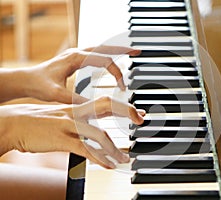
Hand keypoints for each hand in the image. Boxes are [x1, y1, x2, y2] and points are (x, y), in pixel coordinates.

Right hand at [0, 96, 144, 168]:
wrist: (13, 123)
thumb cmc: (37, 122)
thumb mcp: (61, 117)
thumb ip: (78, 121)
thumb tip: (93, 131)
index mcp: (76, 107)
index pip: (105, 101)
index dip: (123, 106)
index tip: (137, 111)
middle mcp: (76, 112)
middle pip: (106, 105)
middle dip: (126, 110)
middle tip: (140, 118)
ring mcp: (68, 125)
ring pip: (98, 133)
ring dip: (115, 147)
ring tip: (124, 158)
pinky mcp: (60, 139)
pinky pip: (84, 149)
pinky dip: (99, 158)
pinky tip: (108, 165)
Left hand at [22, 45, 139, 103]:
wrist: (26, 80)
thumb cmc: (39, 85)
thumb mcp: (58, 95)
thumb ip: (77, 100)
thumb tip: (96, 107)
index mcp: (76, 58)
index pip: (104, 60)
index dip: (116, 73)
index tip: (123, 87)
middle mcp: (77, 53)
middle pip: (105, 47)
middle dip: (123, 50)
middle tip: (137, 52)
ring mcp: (76, 54)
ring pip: (100, 48)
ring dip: (115, 50)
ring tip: (129, 53)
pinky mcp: (75, 59)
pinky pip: (95, 53)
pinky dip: (106, 55)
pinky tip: (111, 60)